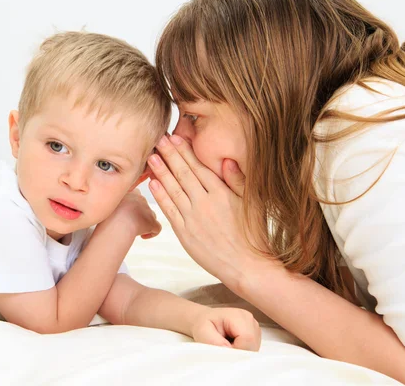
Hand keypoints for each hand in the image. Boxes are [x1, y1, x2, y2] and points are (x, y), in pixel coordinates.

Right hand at [99, 189, 161, 239]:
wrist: (114, 225)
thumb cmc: (106, 218)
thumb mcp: (108, 204)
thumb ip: (113, 200)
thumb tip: (114, 205)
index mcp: (130, 192)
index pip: (136, 196)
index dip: (133, 206)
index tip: (126, 214)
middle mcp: (141, 198)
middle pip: (144, 206)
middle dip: (139, 214)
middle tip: (129, 223)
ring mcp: (148, 210)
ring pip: (151, 216)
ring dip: (144, 223)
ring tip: (134, 230)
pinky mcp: (152, 222)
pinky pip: (157, 228)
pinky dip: (151, 233)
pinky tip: (142, 237)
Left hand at [147, 135, 277, 288]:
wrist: (247, 266)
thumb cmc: (253, 235)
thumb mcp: (253, 204)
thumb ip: (238, 180)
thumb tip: (226, 159)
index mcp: (222, 194)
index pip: (199, 167)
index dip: (185, 151)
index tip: (175, 137)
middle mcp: (205, 203)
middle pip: (183, 174)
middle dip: (169, 155)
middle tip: (158, 140)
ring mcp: (193, 218)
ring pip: (173, 190)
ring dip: (160, 172)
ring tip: (151, 157)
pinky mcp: (185, 234)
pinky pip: (170, 210)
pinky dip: (160, 196)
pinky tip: (152, 183)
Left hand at [191, 307, 260, 350]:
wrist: (205, 320)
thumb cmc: (203, 325)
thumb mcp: (203, 332)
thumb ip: (215, 342)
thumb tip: (229, 351)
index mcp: (238, 316)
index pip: (248, 339)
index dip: (237, 350)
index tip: (223, 350)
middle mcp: (249, 319)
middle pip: (253, 345)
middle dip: (239, 352)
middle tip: (224, 347)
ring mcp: (254, 326)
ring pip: (254, 348)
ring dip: (241, 351)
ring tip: (227, 344)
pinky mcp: (255, 333)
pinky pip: (253, 348)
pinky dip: (243, 350)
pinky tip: (233, 344)